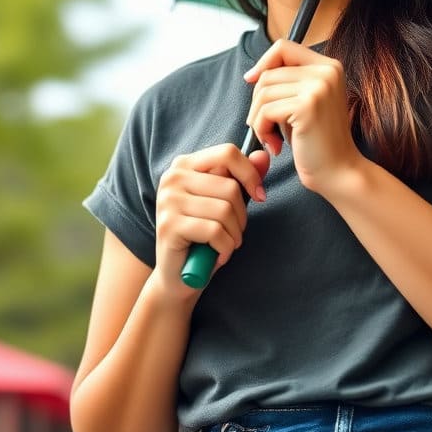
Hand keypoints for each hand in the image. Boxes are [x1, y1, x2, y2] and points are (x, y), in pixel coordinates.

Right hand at [153, 144, 269, 295]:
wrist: (178, 277)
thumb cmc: (205, 236)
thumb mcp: (226, 203)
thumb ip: (243, 177)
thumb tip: (263, 156)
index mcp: (185, 164)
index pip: (227, 153)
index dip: (250, 174)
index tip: (259, 196)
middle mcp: (173, 177)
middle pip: (230, 187)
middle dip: (241, 216)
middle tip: (234, 232)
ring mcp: (168, 200)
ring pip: (224, 210)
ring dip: (234, 235)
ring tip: (226, 244)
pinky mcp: (169, 225)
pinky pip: (215, 231)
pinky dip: (225, 248)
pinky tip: (218, 256)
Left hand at [244, 39, 362, 194]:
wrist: (339, 173)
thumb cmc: (317, 142)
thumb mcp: (306, 102)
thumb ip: (289, 82)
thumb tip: (252, 74)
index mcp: (329, 66)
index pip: (284, 46)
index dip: (263, 62)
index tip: (251, 80)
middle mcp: (327, 71)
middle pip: (269, 73)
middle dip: (258, 102)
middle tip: (267, 129)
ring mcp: (319, 87)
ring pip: (264, 92)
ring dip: (259, 119)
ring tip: (272, 139)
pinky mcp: (308, 106)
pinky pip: (266, 111)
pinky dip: (262, 130)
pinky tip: (276, 146)